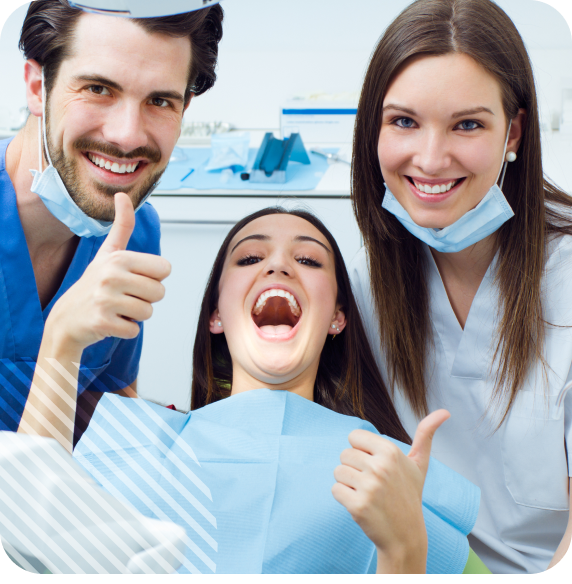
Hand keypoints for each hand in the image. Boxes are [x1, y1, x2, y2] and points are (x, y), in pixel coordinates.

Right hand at [47, 193, 170, 350]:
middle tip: (123, 296)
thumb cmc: (95, 284)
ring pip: (148, 312)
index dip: (153, 277)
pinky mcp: (101, 322)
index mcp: (119, 257)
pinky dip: (125, 330)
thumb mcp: (108, 253)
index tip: (133, 278)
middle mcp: (111, 275)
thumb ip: (122, 226)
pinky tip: (109, 322)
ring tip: (116, 308)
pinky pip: (134, 330)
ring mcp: (105, 299)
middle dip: (146, 298)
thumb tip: (123, 194)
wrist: (66, 319)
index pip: (165, 269)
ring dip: (136, 315)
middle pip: (159, 292)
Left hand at [332, 410, 449, 572]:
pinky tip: (361, 505)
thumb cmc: (409, 494)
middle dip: (354, 468)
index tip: (375, 465)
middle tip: (373, 484)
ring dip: (348, 483)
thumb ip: (426, 434)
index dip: (361, 450)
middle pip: (344, 454)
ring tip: (367, 494)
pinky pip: (335, 490)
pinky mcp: (357, 505)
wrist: (405, 535)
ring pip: (338, 471)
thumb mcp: (419, 464)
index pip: (354, 436)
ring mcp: (369, 487)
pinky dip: (343, 498)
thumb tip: (445, 411)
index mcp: (391, 451)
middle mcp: (380, 467)